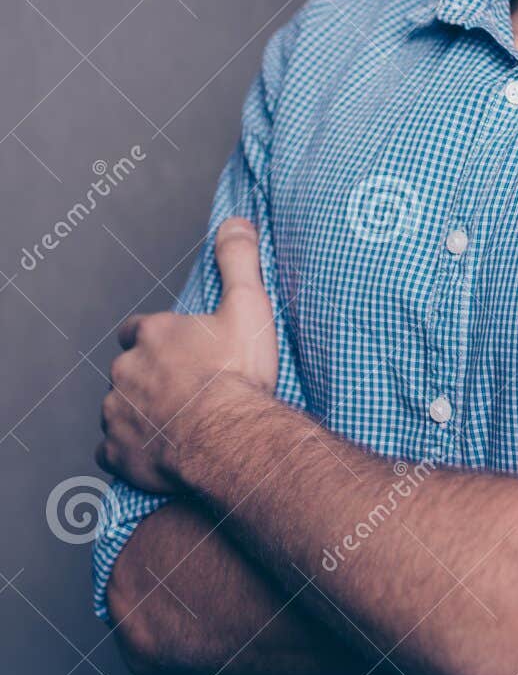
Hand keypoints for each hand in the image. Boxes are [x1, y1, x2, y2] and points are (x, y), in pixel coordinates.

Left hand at [96, 217, 278, 494]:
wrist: (229, 440)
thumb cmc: (238, 375)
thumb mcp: (248, 306)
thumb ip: (239, 260)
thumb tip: (235, 220)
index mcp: (153, 334)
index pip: (139, 330)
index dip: (156, 340)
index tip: (179, 353)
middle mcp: (125, 369)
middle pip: (127, 370)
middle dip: (147, 378)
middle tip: (184, 392)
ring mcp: (117, 413)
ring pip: (118, 409)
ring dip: (137, 414)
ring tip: (174, 426)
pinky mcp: (116, 453)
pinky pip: (113, 451)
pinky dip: (129, 452)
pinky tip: (155, 454)